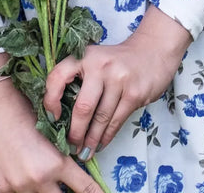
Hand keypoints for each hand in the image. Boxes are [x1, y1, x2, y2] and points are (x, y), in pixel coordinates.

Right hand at [0, 75, 102, 192]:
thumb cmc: (26, 110)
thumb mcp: (53, 132)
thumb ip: (62, 156)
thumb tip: (75, 167)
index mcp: (56, 163)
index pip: (84, 188)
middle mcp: (39, 179)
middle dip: (67, 191)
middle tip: (69, 183)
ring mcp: (19, 186)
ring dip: (47, 188)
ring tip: (44, 172)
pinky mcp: (3, 188)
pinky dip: (27, 187)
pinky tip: (25, 172)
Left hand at [43, 5, 191, 157]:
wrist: (153, 51)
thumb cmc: (116, 61)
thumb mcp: (95, 60)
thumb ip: (79, 79)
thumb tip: (60, 115)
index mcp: (85, 56)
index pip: (58, 76)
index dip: (50, 100)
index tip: (52, 118)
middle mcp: (101, 65)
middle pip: (83, 107)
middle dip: (75, 132)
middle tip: (70, 146)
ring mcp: (119, 79)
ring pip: (100, 118)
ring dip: (91, 140)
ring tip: (84, 152)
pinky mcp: (134, 93)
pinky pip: (116, 121)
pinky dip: (106, 137)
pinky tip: (100, 144)